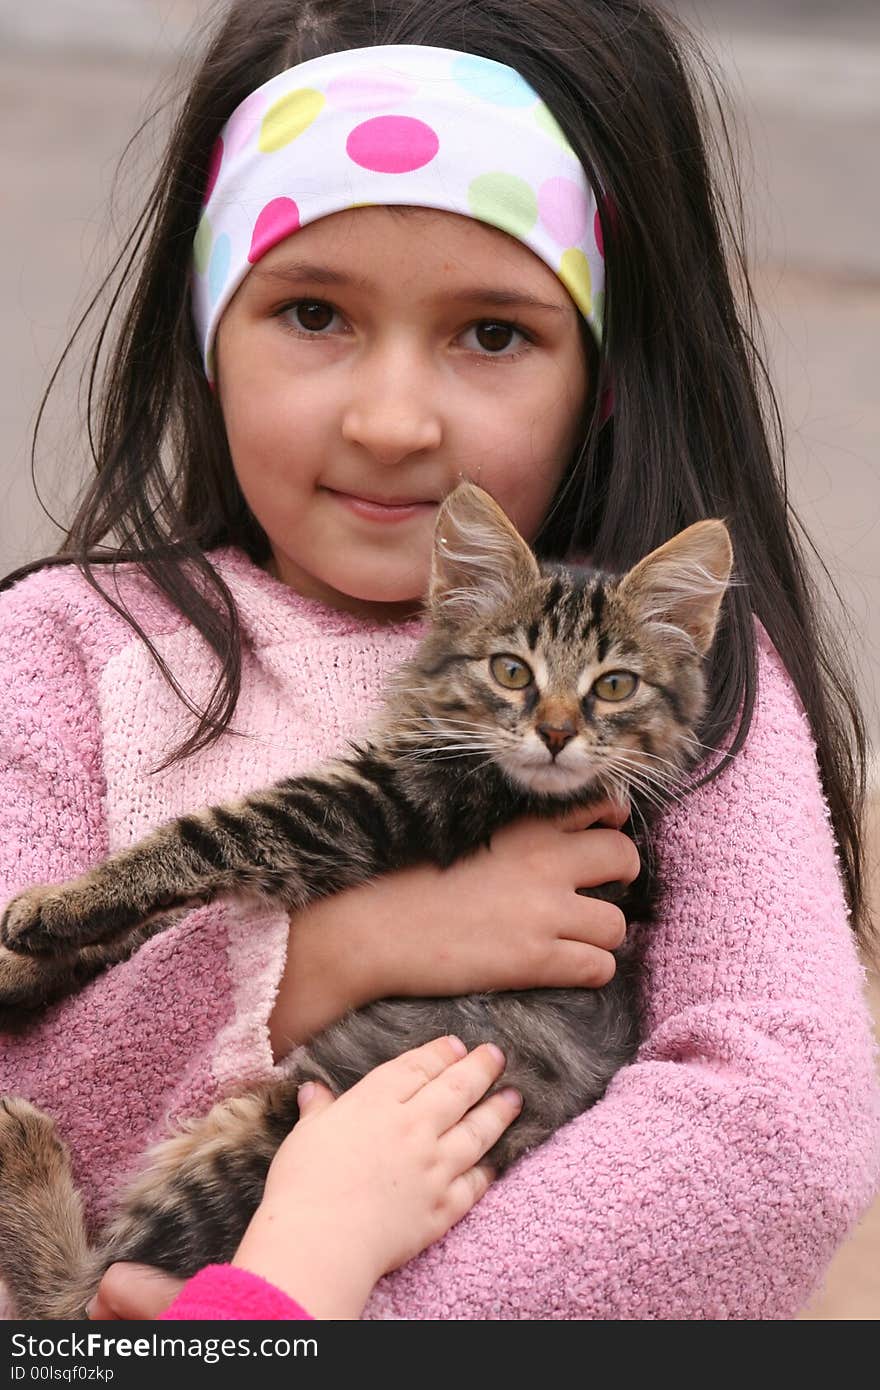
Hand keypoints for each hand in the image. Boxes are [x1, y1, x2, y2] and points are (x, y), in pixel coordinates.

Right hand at [89, 1037, 518, 1320]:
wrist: (313, 1243)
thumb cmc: (298, 1188)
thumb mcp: (302, 1139)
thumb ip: (316, 1113)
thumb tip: (316, 1090)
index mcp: (372, 1106)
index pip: (413, 1070)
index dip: (438, 1054)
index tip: (457, 1042)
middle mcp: (408, 1129)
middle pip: (451, 1090)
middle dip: (477, 1070)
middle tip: (496, 1054)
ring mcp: (430, 1168)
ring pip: (474, 1131)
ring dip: (496, 1111)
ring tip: (514, 1095)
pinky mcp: (439, 1210)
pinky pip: (472, 1186)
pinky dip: (487, 1171)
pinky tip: (498, 1161)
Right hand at [272, 798, 638, 1050]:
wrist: (369, 924)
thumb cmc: (401, 875)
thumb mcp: (460, 829)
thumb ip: (508, 828)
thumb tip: (540, 833)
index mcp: (524, 823)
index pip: (601, 806)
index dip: (611, 823)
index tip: (601, 836)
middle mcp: (544, 860)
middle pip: (624, 858)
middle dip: (620, 876)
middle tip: (599, 890)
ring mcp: (544, 911)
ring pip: (617, 924)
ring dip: (601, 934)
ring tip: (574, 938)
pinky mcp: (536, 959)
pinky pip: (599, 969)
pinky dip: (590, 971)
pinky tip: (564, 968)